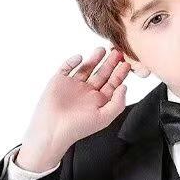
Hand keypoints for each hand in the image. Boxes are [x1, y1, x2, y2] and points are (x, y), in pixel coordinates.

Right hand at [17, 46, 130, 171]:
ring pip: (86, 68)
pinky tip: (80, 57)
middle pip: (102, 73)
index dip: (120, 74)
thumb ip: (117, 103)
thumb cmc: (78, 127)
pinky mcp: (59, 80)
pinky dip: (73, 61)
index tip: (127, 64)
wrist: (53, 130)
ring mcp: (74, 85)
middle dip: (110, 63)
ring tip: (102, 50)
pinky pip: (67, 67)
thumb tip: (124, 87)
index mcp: (99, 101)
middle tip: (117, 52)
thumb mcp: (104, 118)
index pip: (112, 84)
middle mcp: (87, 92)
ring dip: (94, 59)